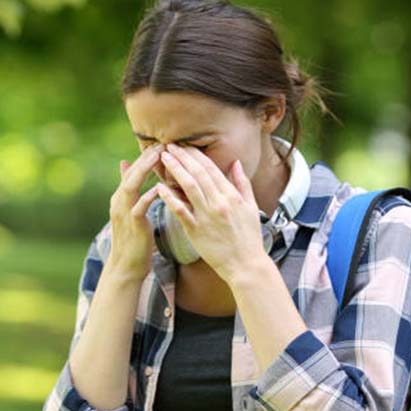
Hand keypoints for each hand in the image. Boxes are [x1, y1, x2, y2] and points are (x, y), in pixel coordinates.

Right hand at [107, 144, 164, 278]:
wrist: (126, 265)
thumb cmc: (133, 237)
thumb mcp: (130, 208)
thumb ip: (128, 187)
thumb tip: (125, 163)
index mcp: (121, 197)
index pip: (133, 171)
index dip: (146, 156)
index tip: (162, 143)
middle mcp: (119, 201)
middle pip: (131, 173)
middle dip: (146, 158)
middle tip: (162, 143)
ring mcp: (124, 213)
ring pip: (131, 186)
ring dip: (145, 171)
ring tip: (159, 157)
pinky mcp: (133, 225)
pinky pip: (139, 207)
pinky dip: (148, 196)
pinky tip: (159, 189)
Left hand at [156, 144, 266, 281]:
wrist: (245, 265)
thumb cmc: (249, 238)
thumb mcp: (251, 207)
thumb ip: (242, 184)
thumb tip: (236, 163)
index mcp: (231, 196)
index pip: (211, 169)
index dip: (196, 155)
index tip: (184, 145)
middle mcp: (219, 203)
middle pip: (197, 174)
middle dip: (182, 157)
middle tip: (169, 146)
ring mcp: (206, 216)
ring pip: (188, 187)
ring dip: (175, 170)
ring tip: (164, 158)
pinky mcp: (196, 231)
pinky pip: (180, 211)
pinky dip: (170, 198)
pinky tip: (159, 187)